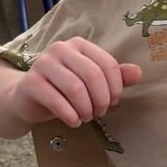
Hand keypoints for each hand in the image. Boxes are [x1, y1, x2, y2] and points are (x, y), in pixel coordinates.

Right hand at [10, 38, 141, 128]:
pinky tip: (74, 122)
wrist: (28, 99)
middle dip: (101, 100)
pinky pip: (57, 101)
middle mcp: (60, 49)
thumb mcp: (91, 83)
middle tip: (100, 113)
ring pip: (75, 88)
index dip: (115, 88)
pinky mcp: (31, 83)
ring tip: (86, 117)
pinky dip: (70, 115)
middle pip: (92, 75)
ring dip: (86, 109)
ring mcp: (43, 63)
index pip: (107, 64)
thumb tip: (138, 72)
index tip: (113, 102)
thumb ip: (115, 77)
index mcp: (79, 45)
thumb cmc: (64, 89)